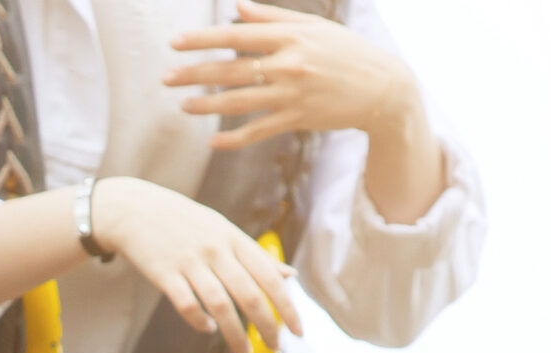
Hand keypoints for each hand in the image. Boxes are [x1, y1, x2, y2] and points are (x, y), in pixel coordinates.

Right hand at [92, 177, 299, 352]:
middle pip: (249, 294)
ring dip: (235, 333)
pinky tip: (208, 329)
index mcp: (234, 239)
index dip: (287, 306)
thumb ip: (256, 255)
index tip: (298, 332)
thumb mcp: (224, 231)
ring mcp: (190, 261)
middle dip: (267, 326)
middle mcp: (215, 249)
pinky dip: (200, 321)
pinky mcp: (165, 273)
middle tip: (275, 348)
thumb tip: (291, 275)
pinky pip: (187, 304)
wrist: (134, 209)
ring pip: (220, 304)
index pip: (269, 277)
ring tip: (244, 351)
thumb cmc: (186, 224)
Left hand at [166, 0, 421, 149]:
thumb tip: (236, 8)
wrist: (383, 88)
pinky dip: (234, 138)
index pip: (236, 36)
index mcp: (290, 36)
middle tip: (166, 77)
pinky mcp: (298, 119)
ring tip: (183, 105)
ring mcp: (292, 94)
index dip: (202, 40)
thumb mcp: (314, 26)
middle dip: (194, 73)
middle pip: (230, 69)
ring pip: (239, 101)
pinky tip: (213, 142)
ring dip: (207, 105)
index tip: (175, 43)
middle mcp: (288, 64)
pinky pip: (258, 131)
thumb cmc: (346, 52)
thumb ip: (272, 18)